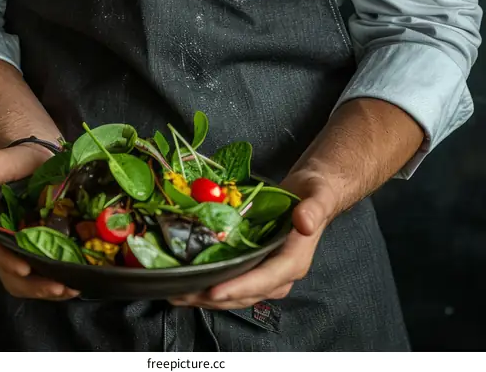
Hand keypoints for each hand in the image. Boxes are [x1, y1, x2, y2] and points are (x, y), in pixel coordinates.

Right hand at [0, 142, 79, 300]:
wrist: (37, 156)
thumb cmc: (13, 161)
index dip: (6, 262)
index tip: (25, 269)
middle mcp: (3, 242)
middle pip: (11, 275)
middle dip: (33, 286)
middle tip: (58, 288)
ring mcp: (23, 247)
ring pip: (28, 280)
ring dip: (46, 289)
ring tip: (70, 290)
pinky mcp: (42, 247)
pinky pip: (44, 271)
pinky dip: (57, 280)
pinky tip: (75, 283)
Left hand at [168, 172, 336, 310]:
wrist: (311, 194)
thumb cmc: (314, 194)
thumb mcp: (316, 196)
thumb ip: (312, 209)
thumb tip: (304, 222)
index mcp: (294, 261)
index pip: (265, 280)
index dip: (239, 287)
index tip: (214, 290)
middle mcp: (279, 275)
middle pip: (243, 294)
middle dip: (212, 296)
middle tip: (181, 293)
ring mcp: (265, 275)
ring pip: (234, 294)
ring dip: (205, 296)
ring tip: (176, 293)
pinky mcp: (254, 268)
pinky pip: (230, 283)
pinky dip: (208, 285)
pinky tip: (186, 283)